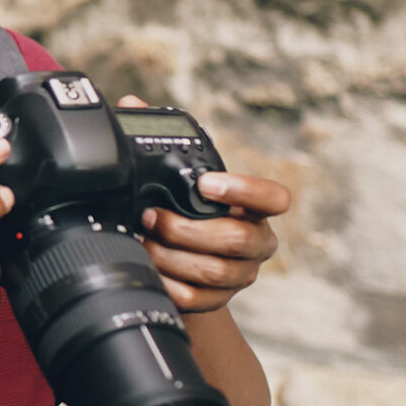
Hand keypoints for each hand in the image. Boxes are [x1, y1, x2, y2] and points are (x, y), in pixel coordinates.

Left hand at [117, 95, 288, 313]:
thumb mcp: (179, 179)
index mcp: (254, 207)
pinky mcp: (220, 301)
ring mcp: (240, 275)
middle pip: (235, 239)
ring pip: (214, 271)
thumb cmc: (186, 212)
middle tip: (152, 217)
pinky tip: (150, 269)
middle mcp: (256, 242)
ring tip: (144, 241)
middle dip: (187, 228)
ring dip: (171, 255)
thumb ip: (160, 141)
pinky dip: (168, 283)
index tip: (206, 182)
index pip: (274, 198)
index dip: (245, 190)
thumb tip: (131, 104)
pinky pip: (197, 298)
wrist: (182, 267)